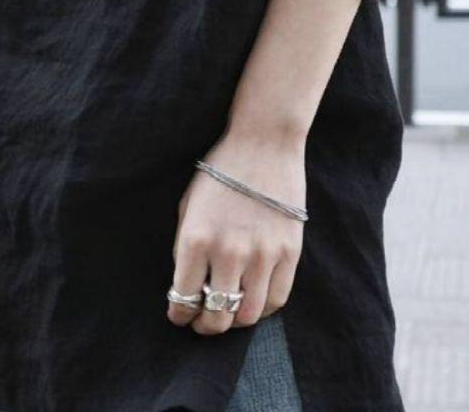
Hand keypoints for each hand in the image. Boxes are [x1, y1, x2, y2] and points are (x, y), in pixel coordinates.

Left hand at [167, 130, 305, 334]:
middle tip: (202, 322)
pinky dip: (263, 309)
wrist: (263, 142)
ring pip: (248, 315)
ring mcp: (262, 254)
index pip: (183, 299)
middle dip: (205, 326)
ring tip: (228, 314)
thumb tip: (188, 283)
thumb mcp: (189, 204)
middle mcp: (229, 252)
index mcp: (196, 238)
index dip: (179, 315)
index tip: (179, 316)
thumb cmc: (220, 170)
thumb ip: (185, 247)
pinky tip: (253, 300)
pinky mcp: (289, 252)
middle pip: (217, 316)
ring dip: (234, 321)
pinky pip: (277, 300)